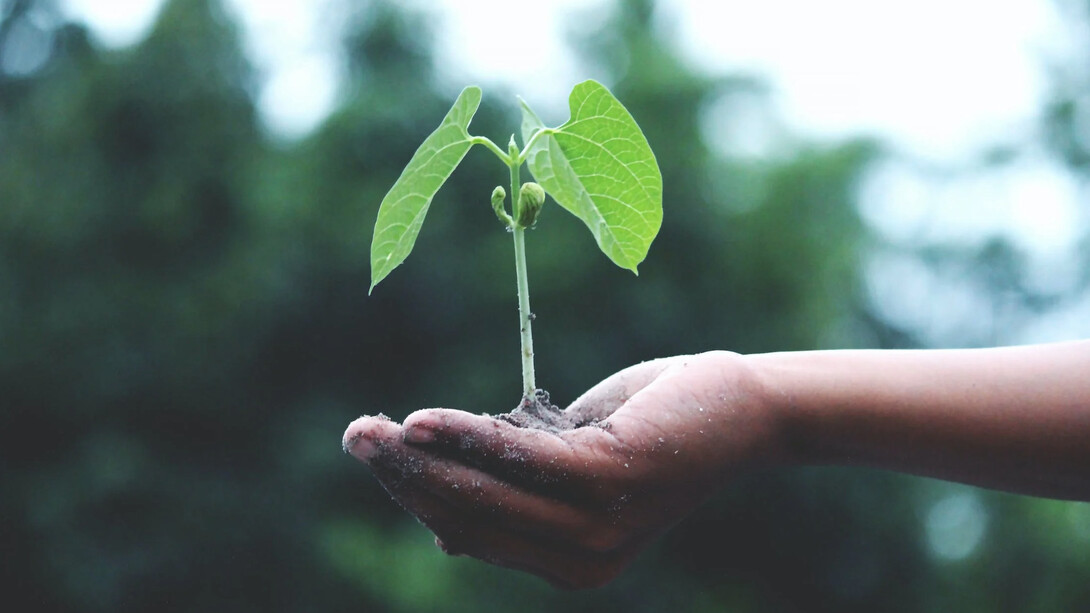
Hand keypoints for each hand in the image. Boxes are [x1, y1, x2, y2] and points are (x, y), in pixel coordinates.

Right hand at [342, 351, 781, 588]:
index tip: (376, 454)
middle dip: (404, 478)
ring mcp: (597, 527)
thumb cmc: (651, 428)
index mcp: (568, 562)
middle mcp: (581, 560)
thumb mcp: (572, 464)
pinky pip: (520, 459)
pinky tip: (422, 422)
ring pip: (485, 493)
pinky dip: (467, 438)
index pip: (473, 532)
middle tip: (354, 437)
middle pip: (469, 517)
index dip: (417, 496)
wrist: (741, 408)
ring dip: (421, 459)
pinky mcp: (610, 481)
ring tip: (371, 430)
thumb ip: (516, 492)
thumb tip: (442, 530)